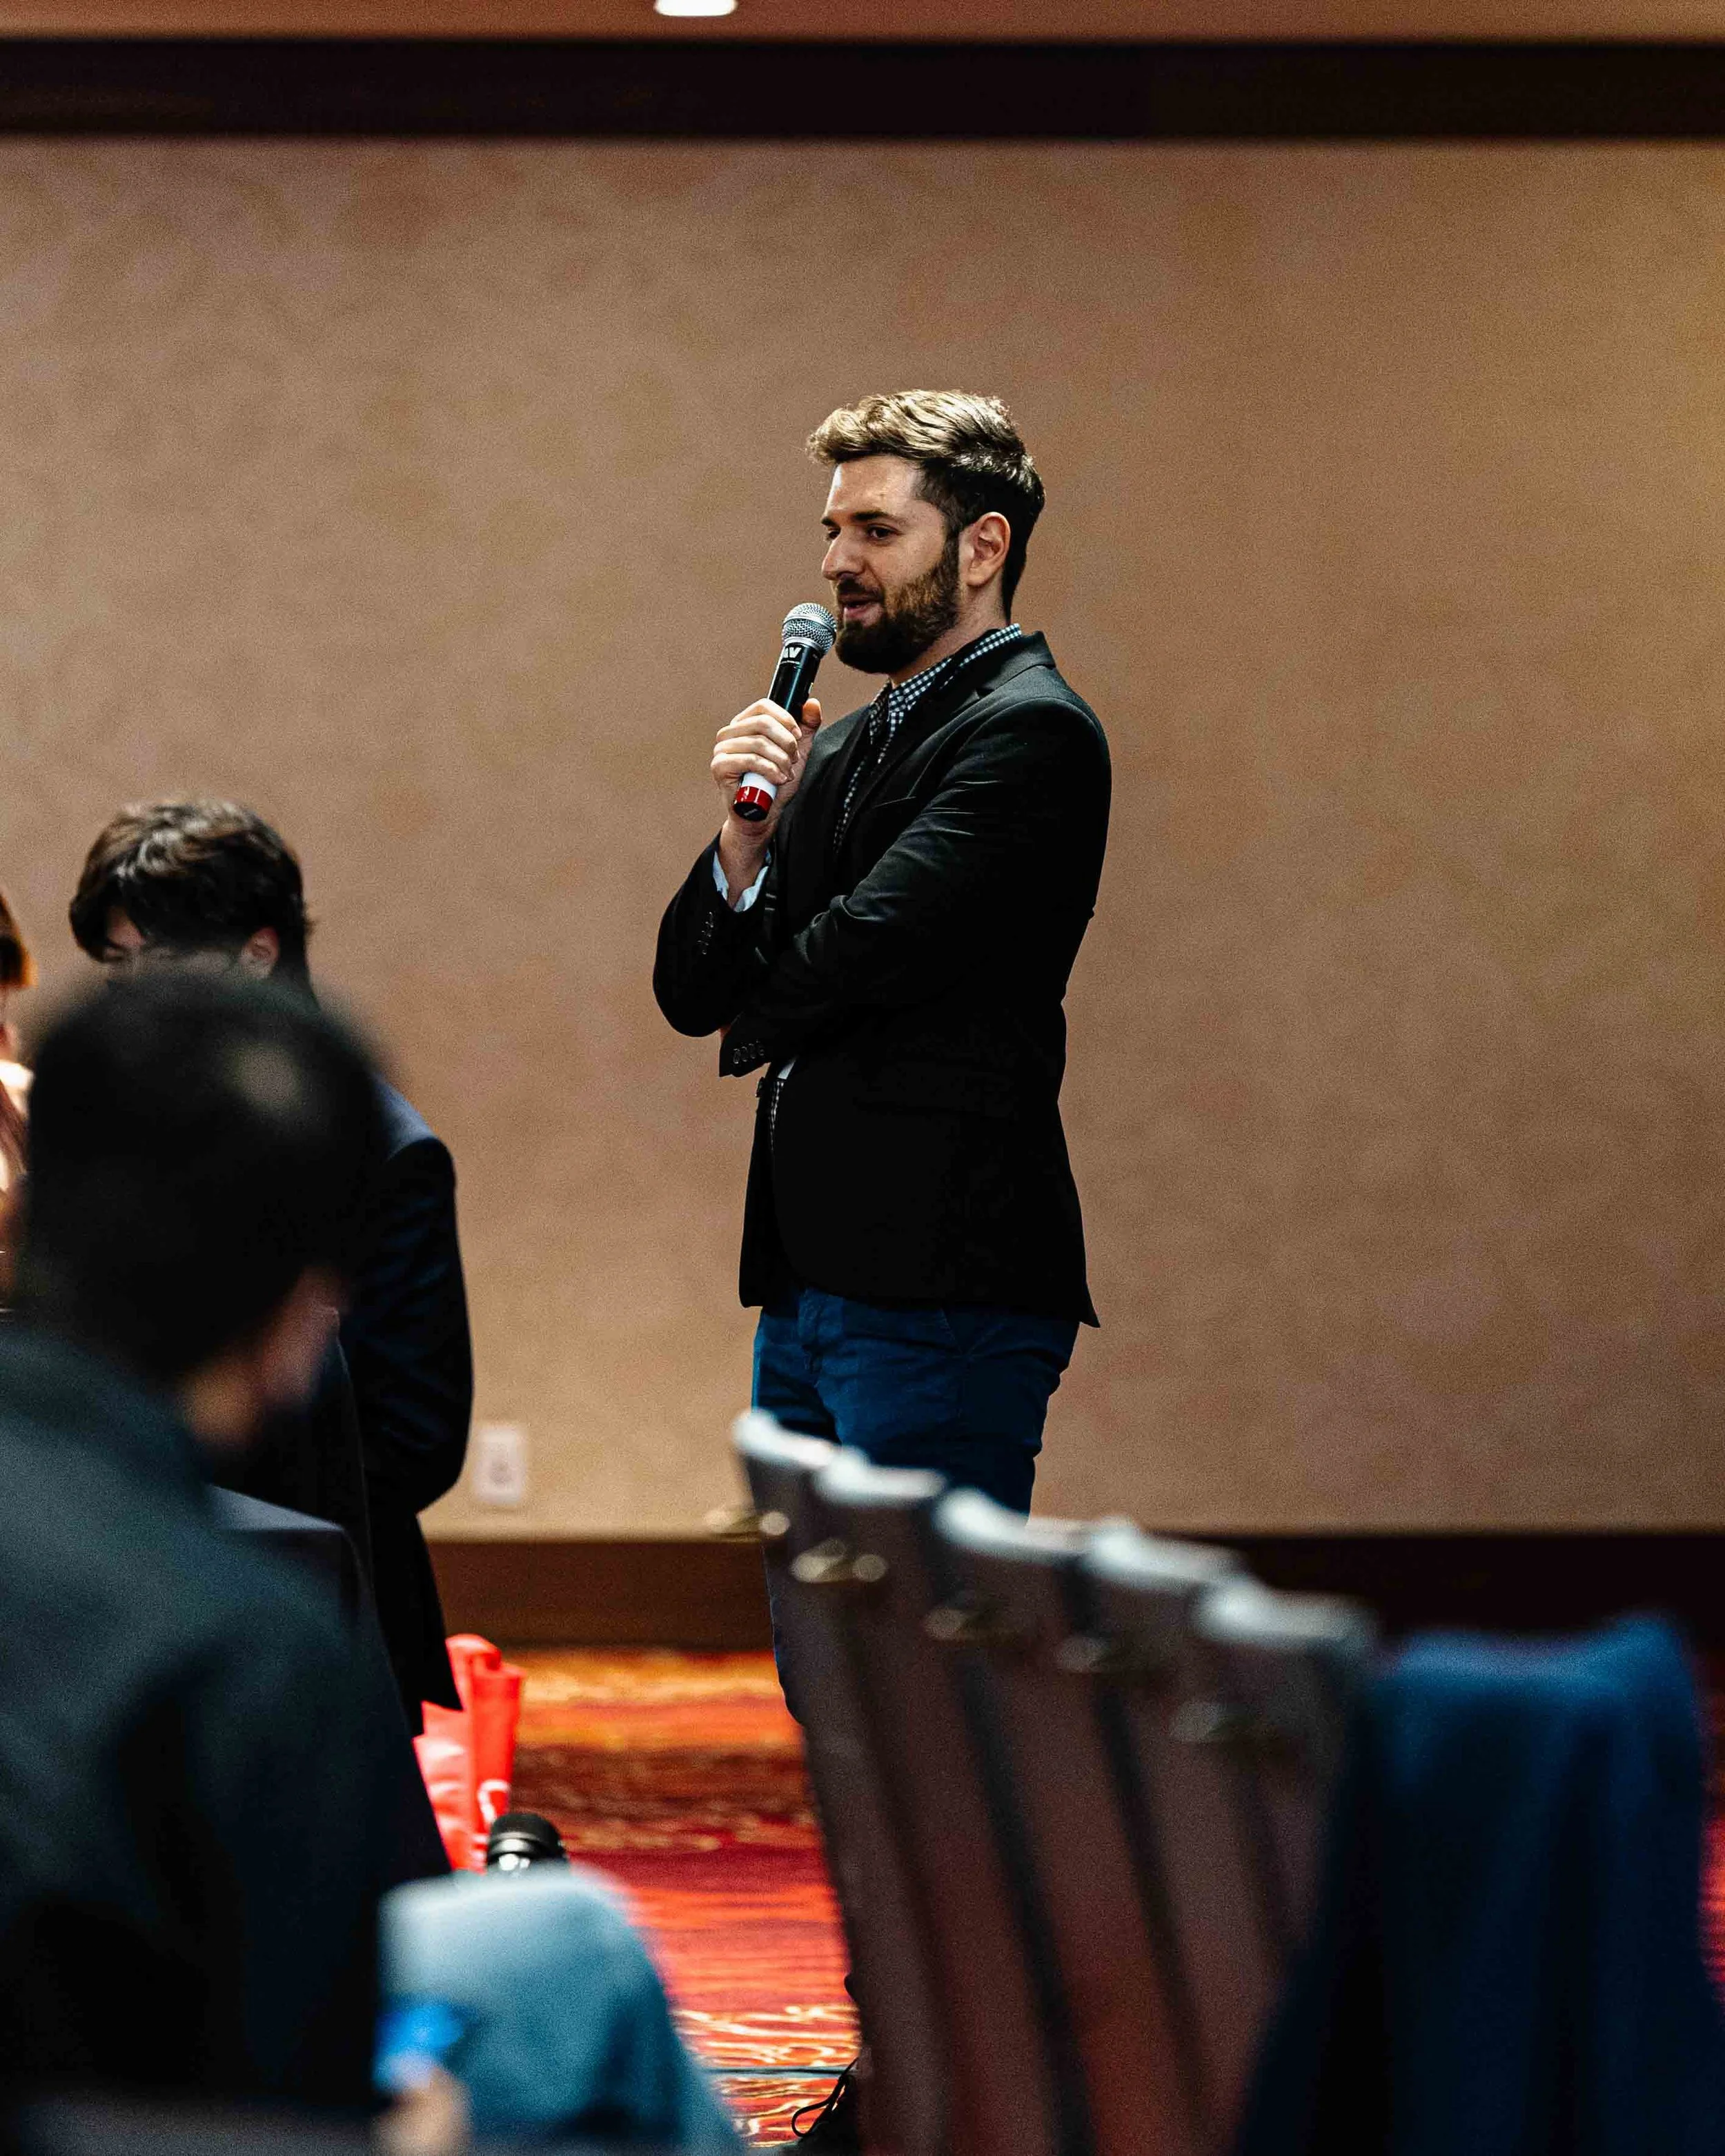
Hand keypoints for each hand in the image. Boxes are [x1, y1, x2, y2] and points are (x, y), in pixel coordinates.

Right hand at [712, 696, 820, 898]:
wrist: (763, 814)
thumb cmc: (775, 784)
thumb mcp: (797, 753)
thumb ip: (806, 728)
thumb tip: (812, 704)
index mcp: (745, 725)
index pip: (763, 706)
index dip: (786, 719)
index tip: (798, 737)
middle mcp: (730, 733)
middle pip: (763, 723)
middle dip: (786, 744)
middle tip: (793, 761)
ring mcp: (722, 749)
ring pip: (759, 742)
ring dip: (780, 760)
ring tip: (786, 774)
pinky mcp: (719, 766)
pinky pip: (750, 760)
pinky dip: (770, 770)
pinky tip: (777, 779)